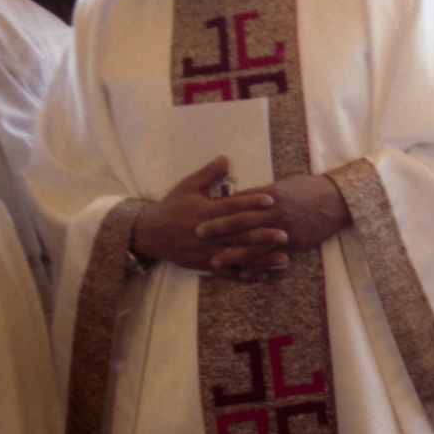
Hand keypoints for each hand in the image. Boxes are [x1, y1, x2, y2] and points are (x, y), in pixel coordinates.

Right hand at [131, 157, 279, 272]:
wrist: (149, 234)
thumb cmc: (172, 207)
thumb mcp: (187, 187)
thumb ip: (208, 174)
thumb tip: (225, 157)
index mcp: (205, 212)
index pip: (231, 207)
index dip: (251, 203)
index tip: (271, 200)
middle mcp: (208, 234)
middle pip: (238, 234)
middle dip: (262, 235)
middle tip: (285, 232)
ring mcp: (207, 251)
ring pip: (238, 256)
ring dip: (261, 258)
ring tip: (284, 258)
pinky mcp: (205, 265)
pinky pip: (228, 272)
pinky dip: (245, 275)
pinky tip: (264, 275)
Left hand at [196, 173, 351, 276]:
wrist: (338, 200)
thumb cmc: (311, 188)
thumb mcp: (286, 183)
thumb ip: (264, 192)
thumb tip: (244, 196)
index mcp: (270, 194)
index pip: (239, 201)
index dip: (219, 207)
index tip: (201, 210)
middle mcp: (274, 212)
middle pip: (240, 220)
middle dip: (218, 228)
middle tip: (197, 232)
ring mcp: (284, 229)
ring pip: (253, 244)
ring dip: (232, 253)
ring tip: (215, 260)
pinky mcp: (294, 243)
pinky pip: (272, 257)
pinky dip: (258, 266)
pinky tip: (244, 273)